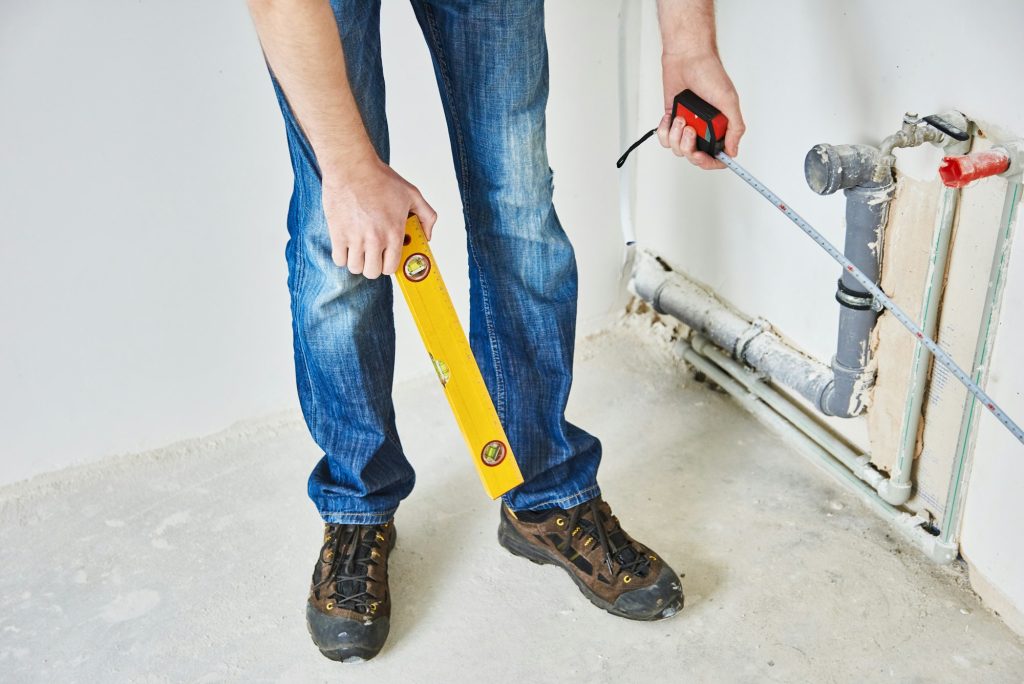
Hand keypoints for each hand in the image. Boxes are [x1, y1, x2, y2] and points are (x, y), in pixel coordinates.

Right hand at [321, 158, 436, 278]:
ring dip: (357, 262)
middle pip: (372, 272)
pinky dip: (342, 256)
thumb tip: (427, 236)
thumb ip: (427, 216)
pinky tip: (347, 245)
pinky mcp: (337, 233)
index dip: (389, 264)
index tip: (387, 258)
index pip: (392, 267)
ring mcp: (355, 238)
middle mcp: (375, 239)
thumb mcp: (412, 194)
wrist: (352, 167)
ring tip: (359, 249)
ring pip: (355, 268)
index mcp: (393, 232)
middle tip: (372, 254)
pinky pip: (339, 259)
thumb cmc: (379, 178)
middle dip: (373, 266)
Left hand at [656, 50, 744, 169]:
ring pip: (677, 149)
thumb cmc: (709, 73)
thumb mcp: (729, 101)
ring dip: (676, 135)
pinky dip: (665, 130)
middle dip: (689, 147)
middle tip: (690, 131)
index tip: (702, 156)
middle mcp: (704, 129)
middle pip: (695, 156)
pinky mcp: (671, 120)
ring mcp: (687, 125)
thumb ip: (735, 127)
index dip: (709, 162)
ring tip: (681, 117)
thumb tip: (733, 150)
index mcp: (721, 127)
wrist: (686, 58)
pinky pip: (665, 138)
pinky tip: (670, 116)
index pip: (718, 156)